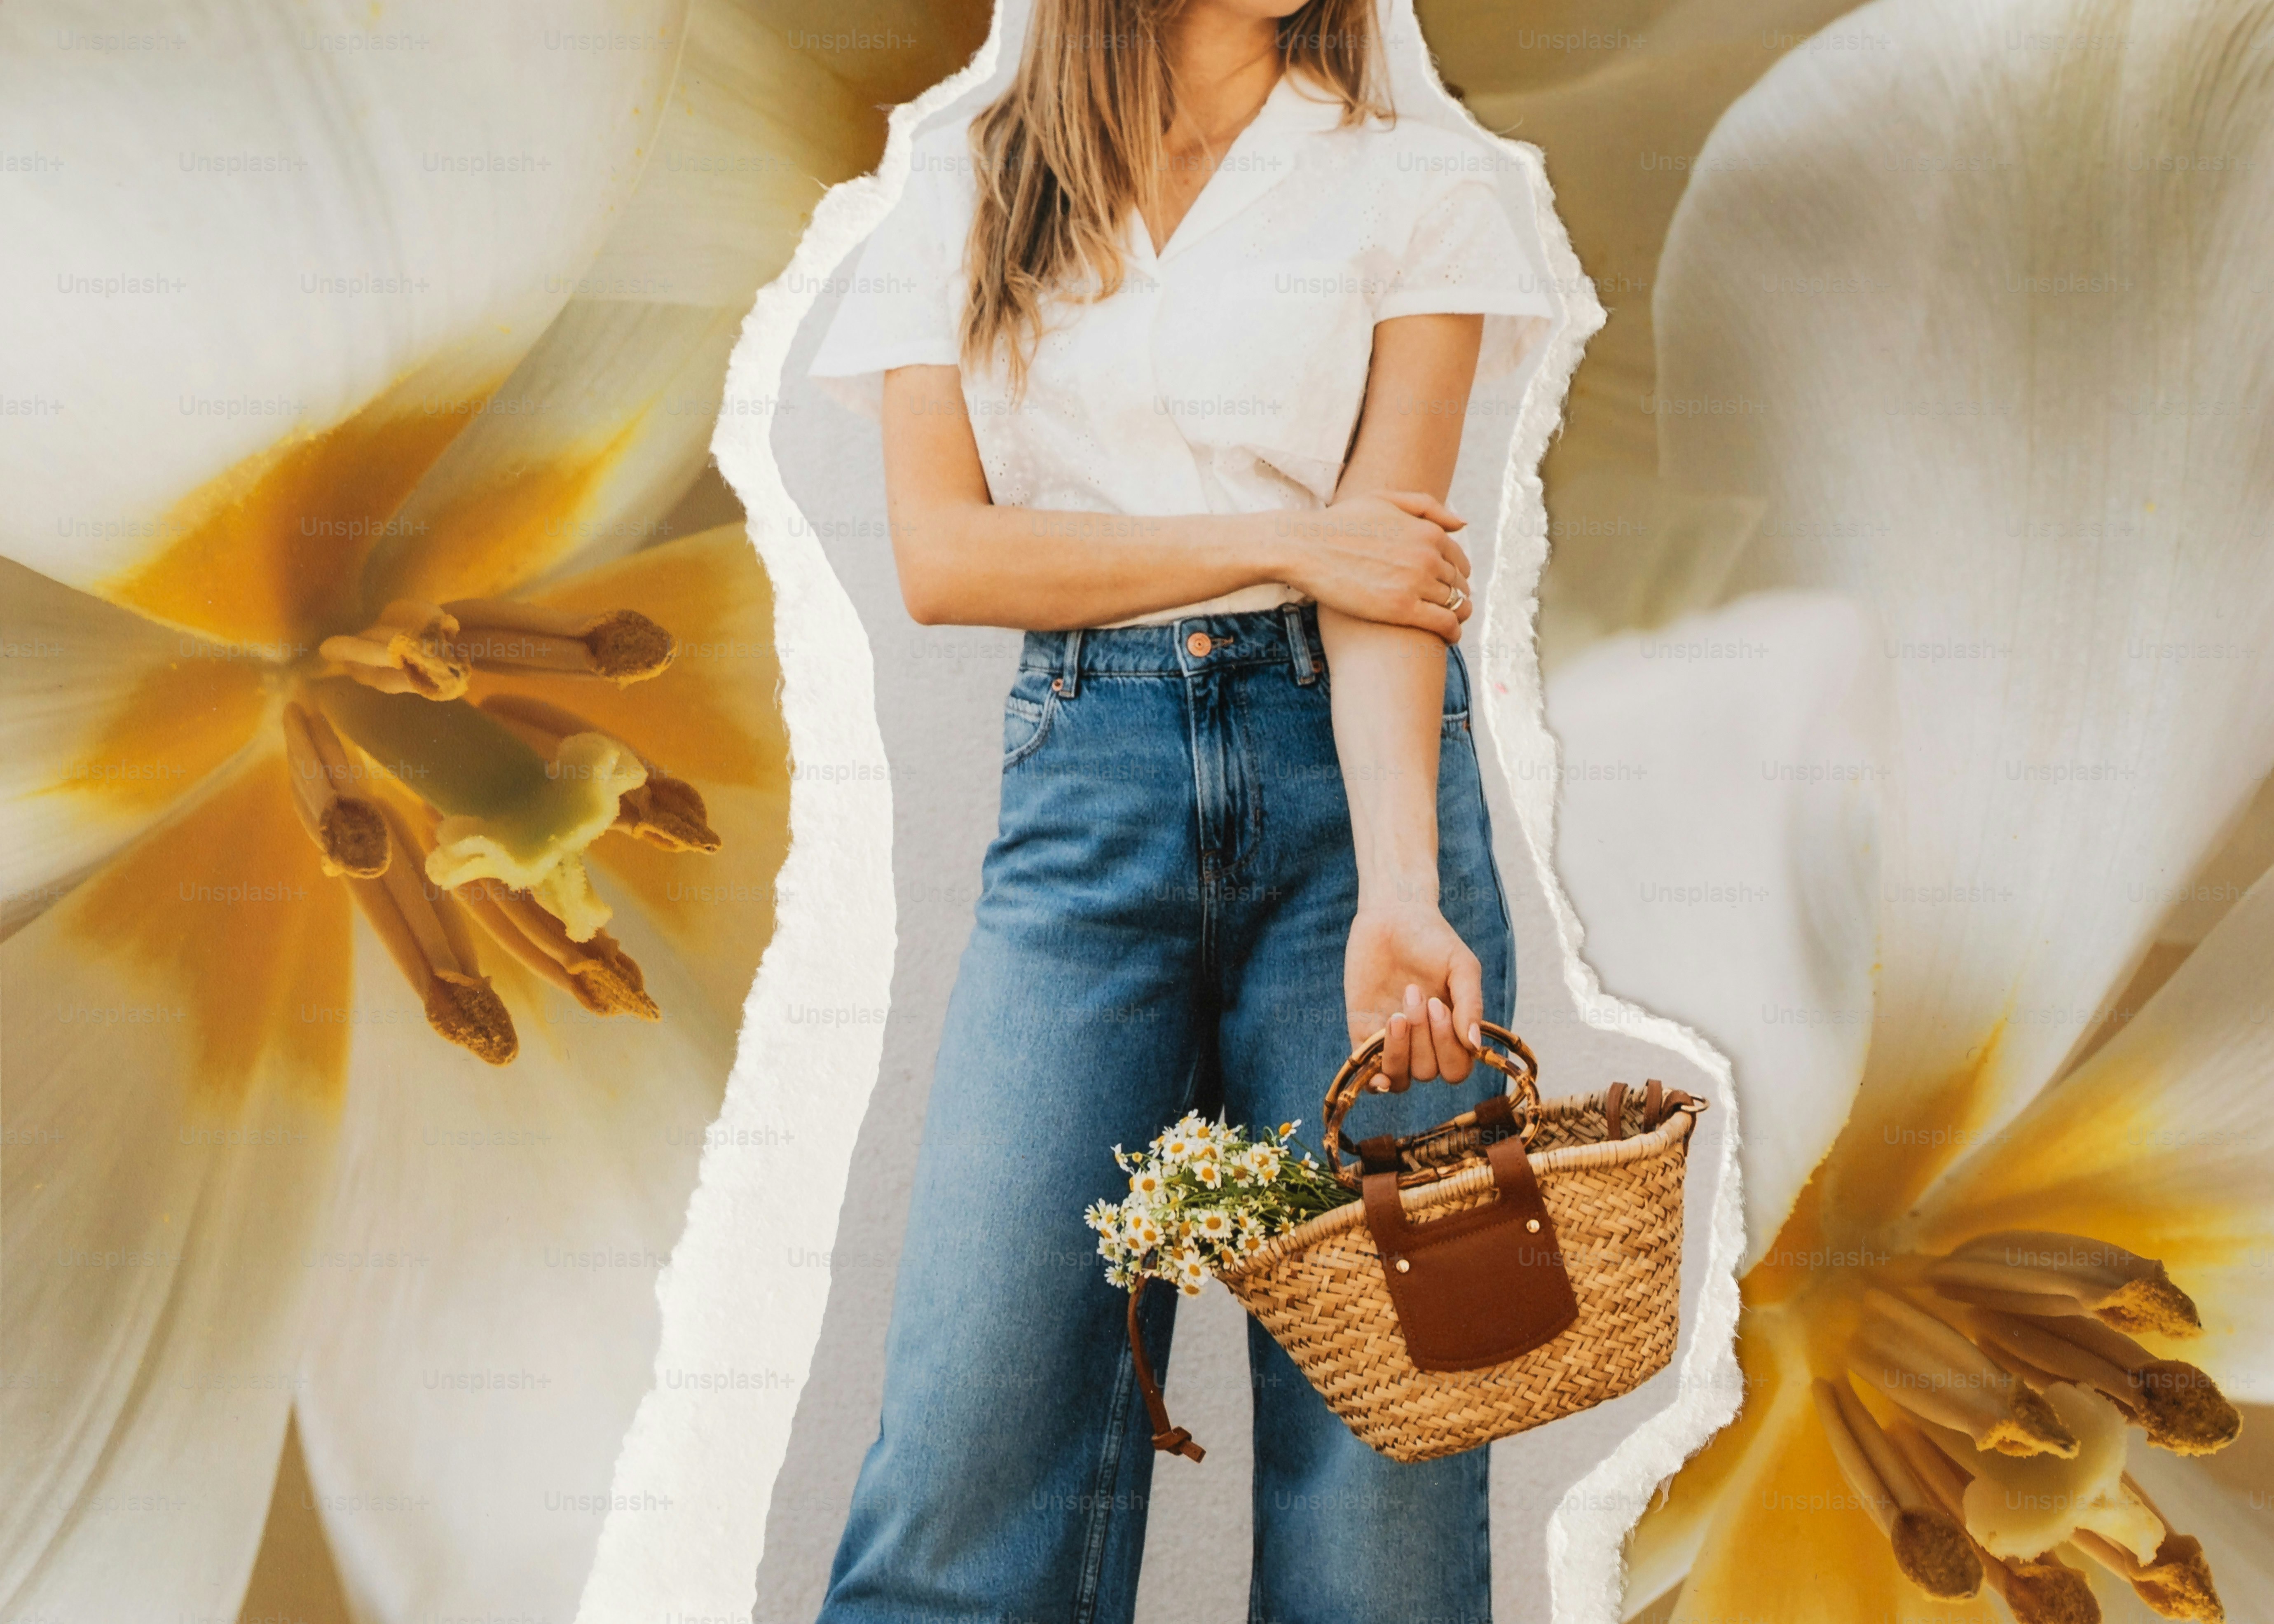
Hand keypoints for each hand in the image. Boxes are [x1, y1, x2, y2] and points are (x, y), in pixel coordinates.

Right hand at [1279, 492, 1472, 642]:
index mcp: (1427, 531)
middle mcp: (1427, 555)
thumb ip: (1427, 507)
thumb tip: (1462, 524)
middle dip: (1456, 597)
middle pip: (1458, 584)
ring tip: (1448, 625)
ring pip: (1455, 604)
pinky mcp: (1401, 609)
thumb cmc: (1339, 523)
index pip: (1459, 560)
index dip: (1457, 577)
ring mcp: (1415, 582)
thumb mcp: (1384, 500)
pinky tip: (1448, 639)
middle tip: (1446, 610)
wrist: (1304, 548)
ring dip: (1456, 616)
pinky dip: (1453, 632)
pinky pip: (1444, 624)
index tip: (1447, 588)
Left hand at [1344, 902, 1484, 1090]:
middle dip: (1423, 1038)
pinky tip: (1377, 1073)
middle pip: (1429, 1072)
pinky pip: (1368, 1072)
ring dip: (1400, 1053)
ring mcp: (1393, 1041)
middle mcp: (1424, 1043)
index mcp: (1451, 1031)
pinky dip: (1374, 1078)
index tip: (1437, 1004)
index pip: (1456, 1068)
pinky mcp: (1363, 1033)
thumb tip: (1474, 1045)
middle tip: (1414, 992)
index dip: (1448, 1047)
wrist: (1392, 916)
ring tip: (1396, 1015)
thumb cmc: (1433, 940)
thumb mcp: (1461, 967)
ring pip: (1400, 1078)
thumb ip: (1471, 1004)